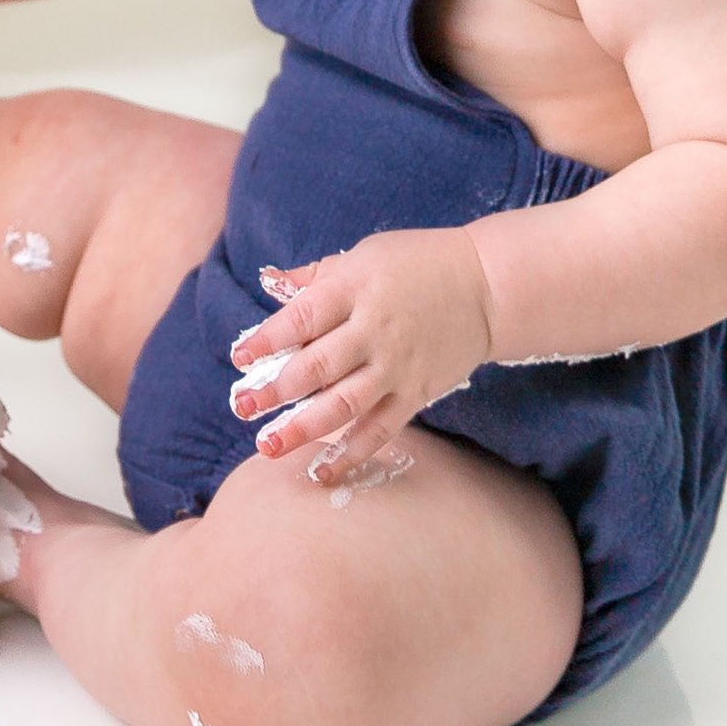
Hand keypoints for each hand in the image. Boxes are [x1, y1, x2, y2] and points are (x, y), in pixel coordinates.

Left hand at [224, 228, 496, 479]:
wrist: (487, 285)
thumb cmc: (416, 263)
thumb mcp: (362, 255)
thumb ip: (315, 276)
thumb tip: (268, 281)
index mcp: (356, 287)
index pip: (302, 317)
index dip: (268, 340)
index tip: (239, 357)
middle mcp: (375, 329)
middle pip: (318, 365)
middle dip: (276, 390)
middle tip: (243, 407)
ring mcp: (397, 365)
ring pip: (345, 404)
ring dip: (304, 428)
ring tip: (269, 446)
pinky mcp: (416, 392)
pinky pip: (381, 429)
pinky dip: (352, 453)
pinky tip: (322, 470)